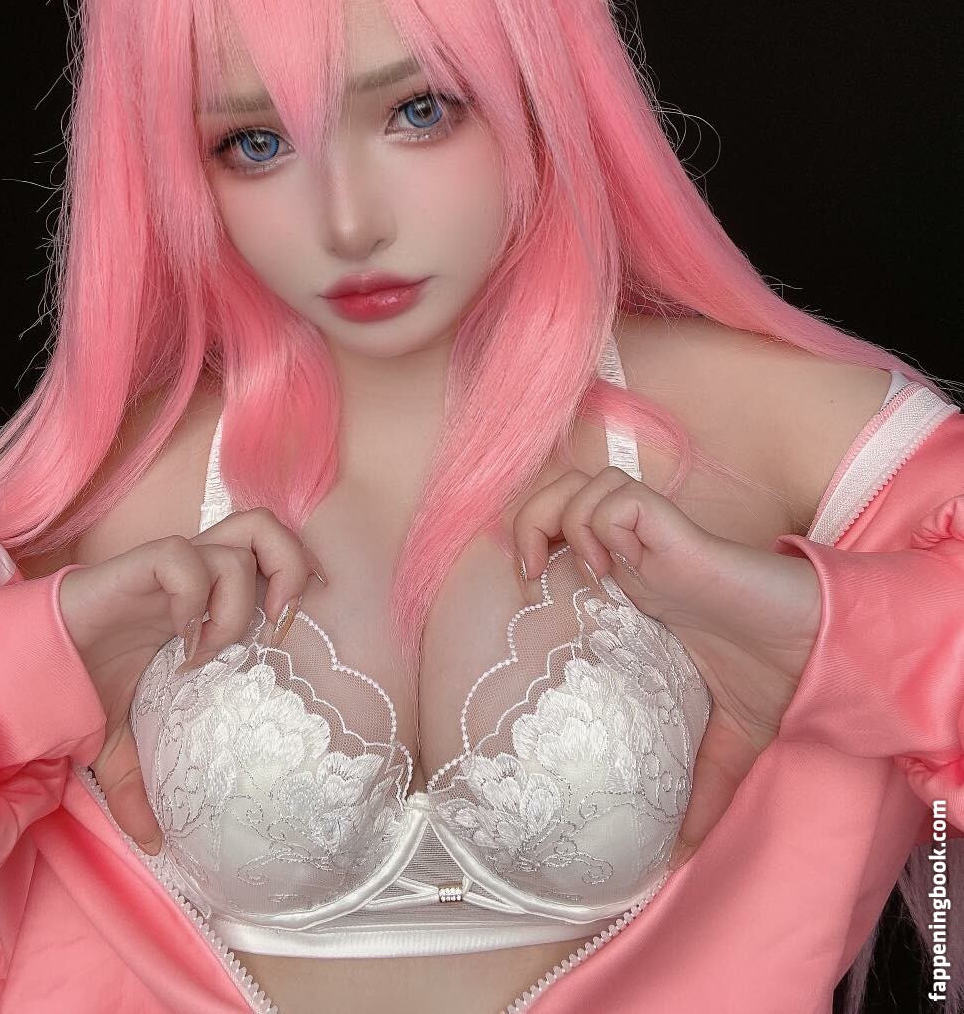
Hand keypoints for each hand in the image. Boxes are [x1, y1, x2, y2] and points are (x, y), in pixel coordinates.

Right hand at [60, 509, 324, 853]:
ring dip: (238, 599)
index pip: (266, 554)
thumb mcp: (118, 744)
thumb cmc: (78, 684)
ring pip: (234, 542)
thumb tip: (154, 849)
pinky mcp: (133, 567)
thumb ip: (139, 788)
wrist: (24, 665)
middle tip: (274, 630)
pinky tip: (179, 639)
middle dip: (289, 568)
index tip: (291, 634)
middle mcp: (191, 575)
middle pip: (265, 527)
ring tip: (214, 648)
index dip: (294, 578)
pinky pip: (182, 557)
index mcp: (201, 599)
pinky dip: (193, 596)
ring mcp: (165, 569)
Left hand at [511, 466, 821, 869]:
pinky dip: (597, 522)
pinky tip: (607, 569)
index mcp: (637, 584)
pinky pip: (616, 498)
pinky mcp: (676, 533)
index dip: (537, 541)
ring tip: (566, 569)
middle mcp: (639, 554)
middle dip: (530, 517)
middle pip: (560, 491)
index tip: (529, 589)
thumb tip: (669, 863)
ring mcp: (655, 540)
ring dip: (559, 517)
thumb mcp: (721, 745)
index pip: (568, 528)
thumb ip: (694, 794)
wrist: (819, 656)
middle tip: (530, 573)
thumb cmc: (774, 680)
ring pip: (581, 484)